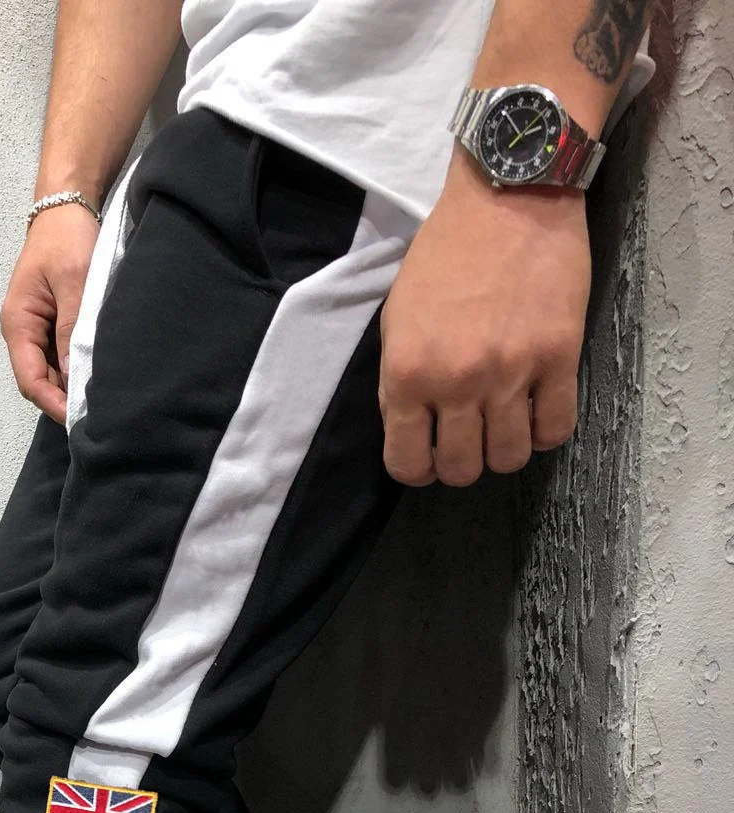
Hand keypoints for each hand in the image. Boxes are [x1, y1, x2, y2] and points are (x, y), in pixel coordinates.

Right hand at [0, 204, 100, 425]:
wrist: (66, 207)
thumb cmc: (67, 240)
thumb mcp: (73, 282)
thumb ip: (71, 329)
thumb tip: (72, 377)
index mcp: (18, 323)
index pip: (30, 379)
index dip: (53, 403)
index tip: (80, 419)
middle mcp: (21, 331)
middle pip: (38, 381)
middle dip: (62, 400)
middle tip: (96, 417)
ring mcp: (35, 329)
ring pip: (49, 372)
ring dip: (69, 387)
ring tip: (97, 401)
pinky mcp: (49, 324)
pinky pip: (58, 357)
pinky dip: (73, 370)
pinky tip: (94, 376)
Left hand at [378, 153, 591, 487]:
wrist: (509, 196)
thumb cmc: (445, 253)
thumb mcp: (398, 318)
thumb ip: (402, 378)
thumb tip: (413, 428)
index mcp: (409, 373)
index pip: (408, 462)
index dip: (418, 468)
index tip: (429, 455)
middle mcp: (458, 382)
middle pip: (462, 469)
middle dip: (462, 463)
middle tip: (469, 437)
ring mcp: (512, 373)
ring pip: (510, 458)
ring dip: (505, 450)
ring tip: (505, 423)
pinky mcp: (560, 358)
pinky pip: (556, 429)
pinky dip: (546, 431)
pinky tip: (538, 410)